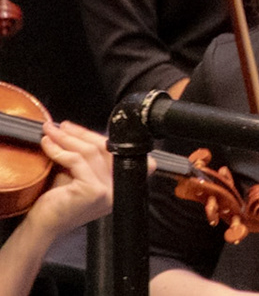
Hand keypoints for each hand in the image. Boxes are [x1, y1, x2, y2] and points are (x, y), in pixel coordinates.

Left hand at [23, 122, 111, 236]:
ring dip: (67, 138)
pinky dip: (59, 150)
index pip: (116, 151)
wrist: (44, 225)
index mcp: (120, 184)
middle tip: (60, 126)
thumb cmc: (59, 202)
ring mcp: (108, 190)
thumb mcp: (79, 175)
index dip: (97, 136)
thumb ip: (87, 158)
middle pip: (105, 148)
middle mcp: (119, 188)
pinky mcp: (94, 190)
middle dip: (79, 134)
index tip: (76, 128)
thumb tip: (76, 130)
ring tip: (51, 133)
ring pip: (91, 152)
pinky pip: (77, 161)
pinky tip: (48, 145)